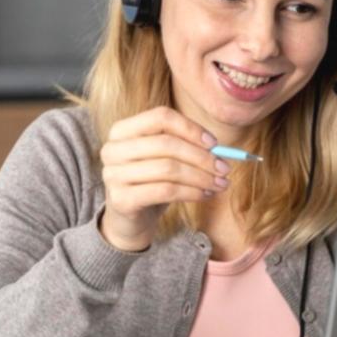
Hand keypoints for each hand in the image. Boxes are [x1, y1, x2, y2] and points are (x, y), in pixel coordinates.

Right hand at [98, 106, 229, 252]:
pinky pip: (165, 191)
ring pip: (168, 169)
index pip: (160, 117)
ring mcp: (113, 174)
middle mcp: (113, 149)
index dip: (190, 128)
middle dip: (201, 157)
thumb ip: (185, 146)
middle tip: (224, 168)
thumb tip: (218, 149)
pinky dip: (191, 192)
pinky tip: (204, 195)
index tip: (214, 144)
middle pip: (166, 143)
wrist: (129, 219)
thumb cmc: (151, 182)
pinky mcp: (121, 199)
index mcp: (122, 130)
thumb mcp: (164, 158)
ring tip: (219, 183)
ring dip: (201, 176)